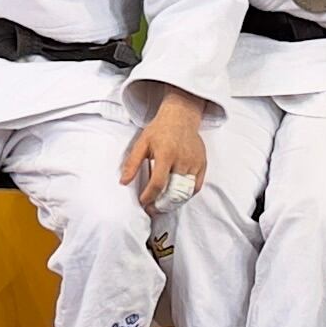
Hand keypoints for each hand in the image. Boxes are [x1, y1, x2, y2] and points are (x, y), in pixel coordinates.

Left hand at [121, 88, 208, 207]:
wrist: (181, 116)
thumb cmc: (159, 130)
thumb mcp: (142, 143)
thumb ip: (132, 163)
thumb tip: (123, 182)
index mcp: (166, 154)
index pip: (158, 183)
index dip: (150, 196)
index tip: (143, 202)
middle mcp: (182, 160)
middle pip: (173, 191)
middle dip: (161, 204)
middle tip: (152, 209)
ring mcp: (194, 162)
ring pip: (185, 192)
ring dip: (174, 202)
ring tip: (163, 205)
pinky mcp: (202, 164)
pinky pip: (196, 187)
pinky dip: (186, 195)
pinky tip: (176, 197)